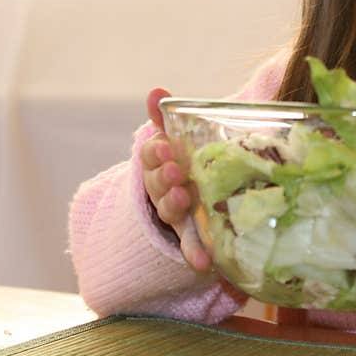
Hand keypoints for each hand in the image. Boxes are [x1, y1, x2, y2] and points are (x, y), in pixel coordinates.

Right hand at [140, 87, 210, 271]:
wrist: (182, 202)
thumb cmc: (183, 161)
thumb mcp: (175, 140)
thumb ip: (165, 118)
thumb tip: (156, 91)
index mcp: (160, 163)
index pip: (151, 155)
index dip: (156, 152)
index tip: (166, 147)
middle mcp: (162, 189)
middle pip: (158, 183)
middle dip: (165, 177)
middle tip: (176, 171)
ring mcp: (175, 213)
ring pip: (170, 211)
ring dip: (175, 206)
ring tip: (184, 200)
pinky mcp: (190, 236)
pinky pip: (191, 246)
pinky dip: (194, 254)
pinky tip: (204, 264)